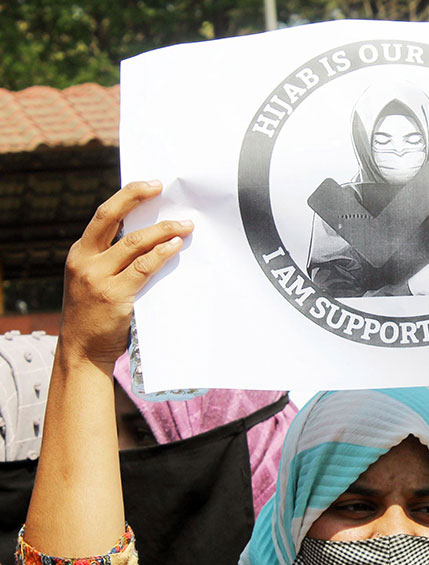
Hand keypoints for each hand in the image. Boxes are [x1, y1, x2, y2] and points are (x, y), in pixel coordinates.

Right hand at [60, 181, 192, 367]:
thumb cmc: (97, 315)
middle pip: (111, 217)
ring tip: (184, 225)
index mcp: (80, 253)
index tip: (150, 185)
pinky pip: (143, 267)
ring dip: (162, 231)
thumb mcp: (95, 280)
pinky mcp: (114, 295)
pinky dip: (161, 254)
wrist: (83, 350)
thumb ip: (112, 261)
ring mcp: (97, 277)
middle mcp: (85, 260)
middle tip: (161, 188)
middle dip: (136, 196)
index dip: (127, 196)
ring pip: (133, 243)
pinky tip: (175, 247)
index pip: (103, 215)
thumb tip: (152, 239)